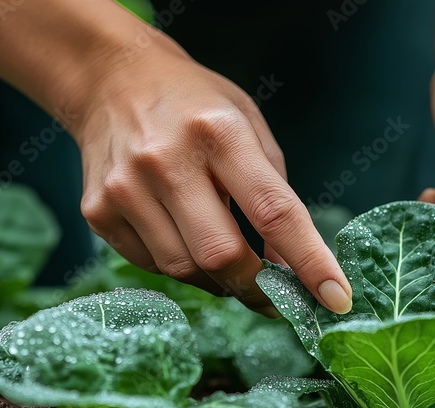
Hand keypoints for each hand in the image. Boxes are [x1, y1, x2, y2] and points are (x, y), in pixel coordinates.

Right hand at [74, 32, 351, 314]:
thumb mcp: (248, 126)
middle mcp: (168, 160)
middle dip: (257, 286)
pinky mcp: (97, 210)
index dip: (309, 263)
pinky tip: (183, 236)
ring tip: (226, 259)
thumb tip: (287, 267)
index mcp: (220, 132)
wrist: (111, 79)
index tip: (336, 300)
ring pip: (184, 269)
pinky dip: (179, 265)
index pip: (274, 212)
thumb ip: (274, 195)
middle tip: (275, 295)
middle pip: (222, 255)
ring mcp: (126, 188)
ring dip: (217, 279)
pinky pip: (151, 265)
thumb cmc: (195, 106)